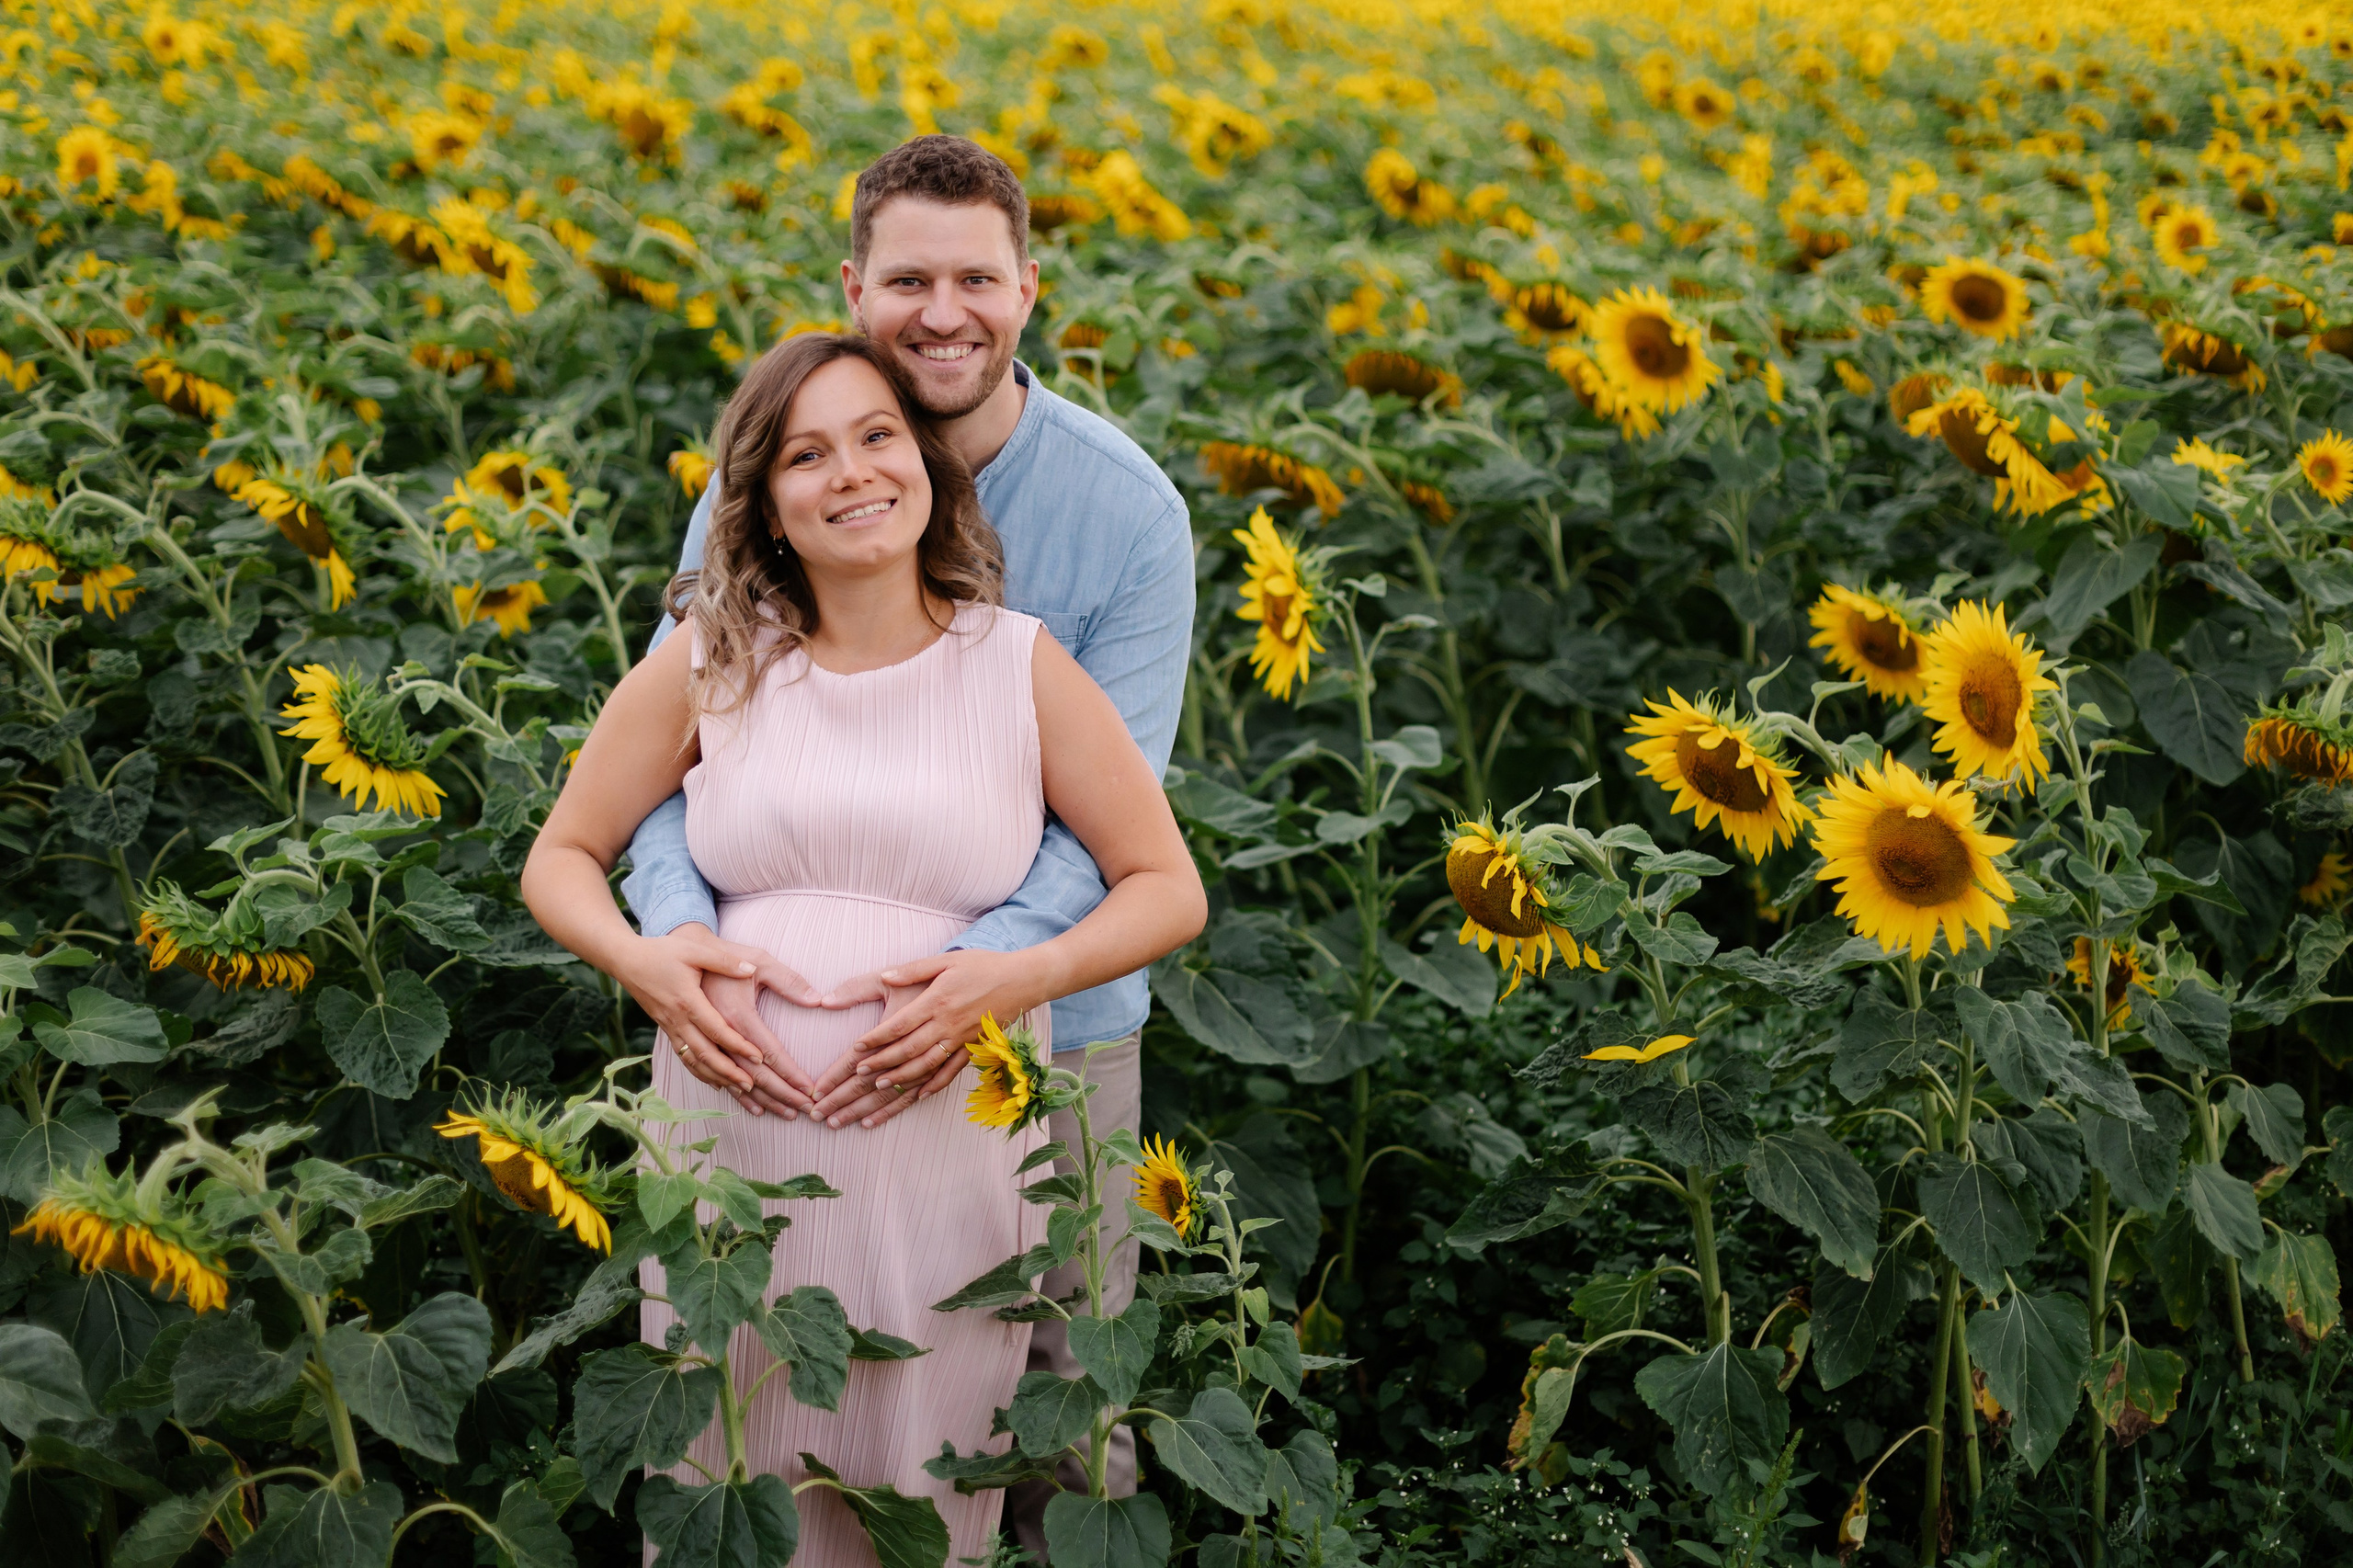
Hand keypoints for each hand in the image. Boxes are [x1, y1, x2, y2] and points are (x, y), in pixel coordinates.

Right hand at [611, 926, 820, 1116]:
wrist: (628, 959)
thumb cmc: (664, 951)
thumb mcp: (695, 950)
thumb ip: (725, 960)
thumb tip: (750, 968)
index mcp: (689, 1001)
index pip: (717, 1029)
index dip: (738, 1045)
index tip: (760, 1059)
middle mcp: (679, 1020)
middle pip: (708, 1055)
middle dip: (734, 1075)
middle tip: (761, 1089)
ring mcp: (672, 1029)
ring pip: (697, 1062)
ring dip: (721, 1080)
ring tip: (747, 1094)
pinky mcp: (668, 1031)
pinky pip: (686, 1059)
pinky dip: (703, 1075)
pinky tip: (719, 1084)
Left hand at [811, 950, 1046, 1126]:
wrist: (1023, 980)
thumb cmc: (982, 966)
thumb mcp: (945, 960)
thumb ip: (913, 970)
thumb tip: (884, 976)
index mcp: (937, 1001)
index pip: (900, 1025)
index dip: (876, 1039)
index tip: (857, 1049)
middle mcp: (948, 1024)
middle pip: (908, 1050)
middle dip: (881, 1064)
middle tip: (857, 1075)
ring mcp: (962, 1040)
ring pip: (926, 1065)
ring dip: (901, 1078)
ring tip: (880, 1086)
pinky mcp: (974, 1049)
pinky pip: (951, 1072)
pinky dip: (934, 1085)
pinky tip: (919, 1095)